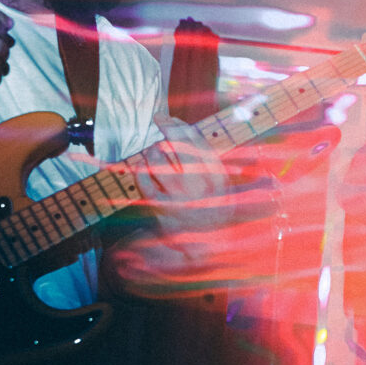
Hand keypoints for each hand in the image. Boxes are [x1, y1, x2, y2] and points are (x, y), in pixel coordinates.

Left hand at [132, 114, 230, 233]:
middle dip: (168, 127)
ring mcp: (179, 198)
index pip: (199, 142)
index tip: (171, 118)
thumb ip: (210, 161)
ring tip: (154, 150)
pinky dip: (141, 167)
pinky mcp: (161, 209)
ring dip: (153, 149)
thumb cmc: (213, 208)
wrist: (205, 246)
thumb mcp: (223, 186)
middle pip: (180, 146)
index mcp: (218, 179)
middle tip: (159, 118)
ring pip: (159, 160)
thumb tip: (184, 129)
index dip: (182, 125)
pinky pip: (144, 180)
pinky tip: (144, 163)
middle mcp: (200, 187)